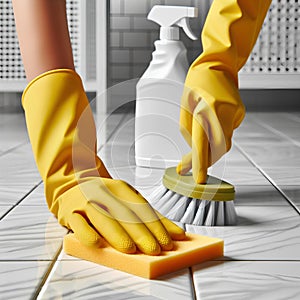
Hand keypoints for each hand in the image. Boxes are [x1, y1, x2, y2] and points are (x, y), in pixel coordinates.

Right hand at [57, 177, 185, 254]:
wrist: (74, 185)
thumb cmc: (104, 197)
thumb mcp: (128, 200)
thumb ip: (151, 217)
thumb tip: (176, 234)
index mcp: (121, 188)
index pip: (141, 207)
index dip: (155, 225)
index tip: (167, 241)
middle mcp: (105, 193)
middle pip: (125, 214)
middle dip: (141, 232)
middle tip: (154, 249)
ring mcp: (87, 202)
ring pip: (103, 218)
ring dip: (117, 234)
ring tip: (130, 249)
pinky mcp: (70, 213)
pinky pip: (78, 224)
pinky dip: (86, 233)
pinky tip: (96, 243)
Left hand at [176, 67, 244, 182]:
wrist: (219, 65)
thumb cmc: (197, 82)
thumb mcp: (184, 105)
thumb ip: (188, 129)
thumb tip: (194, 148)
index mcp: (204, 109)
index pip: (202, 143)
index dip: (200, 163)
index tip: (198, 177)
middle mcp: (222, 112)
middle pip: (218, 148)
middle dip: (206, 162)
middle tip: (193, 167)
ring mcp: (234, 113)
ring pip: (225, 143)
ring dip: (211, 150)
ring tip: (200, 146)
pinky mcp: (240, 113)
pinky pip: (228, 132)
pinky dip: (218, 135)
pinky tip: (212, 125)